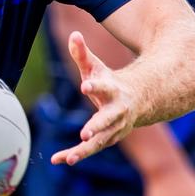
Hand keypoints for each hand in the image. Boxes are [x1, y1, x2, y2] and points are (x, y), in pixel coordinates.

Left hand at [51, 31, 136, 165]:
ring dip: (84, 151)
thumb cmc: (110, 82)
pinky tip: (57, 160)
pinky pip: (91, 150)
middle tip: (84, 134)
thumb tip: (73, 34)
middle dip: (97, 127)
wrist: (137, 101)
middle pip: (107, 120)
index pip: (104, 87)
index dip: (95, 86)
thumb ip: (83, 53)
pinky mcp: (108, 139)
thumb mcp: (96, 67)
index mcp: (113, 91)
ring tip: (68, 159)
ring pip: (100, 142)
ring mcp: (114, 128)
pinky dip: (75, 155)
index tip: (85, 86)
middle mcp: (117, 112)